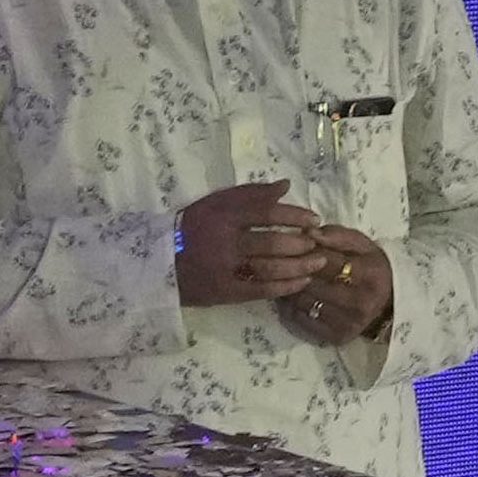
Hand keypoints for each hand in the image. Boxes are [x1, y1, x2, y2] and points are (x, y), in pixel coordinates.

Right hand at [175, 180, 324, 308]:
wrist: (159, 262)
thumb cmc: (191, 228)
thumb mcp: (215, 202)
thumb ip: (250, 193)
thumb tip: (285, 185)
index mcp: (223, 215)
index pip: (266, 213)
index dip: (295, 216)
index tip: (314, 220)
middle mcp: (225, 241)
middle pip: (272, 243)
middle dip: (301, 244)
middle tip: (318, 245)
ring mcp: (225, 268)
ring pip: (270, 268)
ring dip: (298, 267)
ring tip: (318, 264)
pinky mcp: (225, 291)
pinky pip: (260, 289)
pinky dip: (284, 287)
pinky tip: (301, 282)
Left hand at [279, 226, 393, 349]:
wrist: (389, 303)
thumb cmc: (371, 267)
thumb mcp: (362, 245)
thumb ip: (336, 235)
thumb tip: (307, 233)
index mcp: (369, 274)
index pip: (328, 262)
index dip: (306, 252)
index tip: (294, 245)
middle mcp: (359, 302)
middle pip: (312, 284)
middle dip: (293, 270)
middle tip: (281, 261)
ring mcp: (347, 322)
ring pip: (303, 302)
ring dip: (287, 288)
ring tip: (282, 276)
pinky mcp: (336, 337)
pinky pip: (301, 319)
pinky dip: (289, 306)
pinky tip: (288, 294)